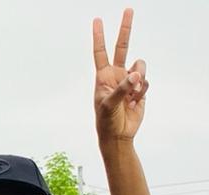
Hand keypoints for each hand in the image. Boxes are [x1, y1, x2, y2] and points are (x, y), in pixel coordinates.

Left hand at [92, 9, 147, 140]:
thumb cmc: (106, 120)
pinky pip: (146, 82)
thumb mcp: (108, 104)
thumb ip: (122, 88)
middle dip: (125, 28)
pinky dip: (142, 91)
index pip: (100, 52)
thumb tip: (136, 74)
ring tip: (131, 95)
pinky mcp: (140, 88)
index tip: (97, 20)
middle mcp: (116, 74)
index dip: (99, 36)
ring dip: (139, 79)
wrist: (118, 134)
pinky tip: (134, 102)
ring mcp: (129, 80)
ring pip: (140, 66)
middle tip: (128, 9)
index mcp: (103, 76)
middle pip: (122, 47)